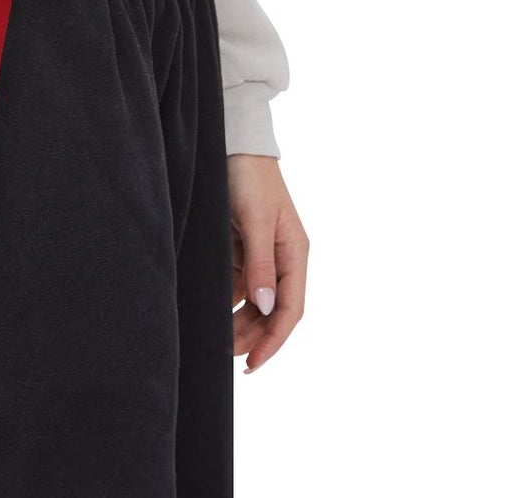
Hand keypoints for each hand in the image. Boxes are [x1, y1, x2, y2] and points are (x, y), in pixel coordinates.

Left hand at [229, 153, 307, 371]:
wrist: (232, 142)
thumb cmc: (250, 176)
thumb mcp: (257, 220)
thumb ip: (261, 263)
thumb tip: (266, 308)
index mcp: (294, 253)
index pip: (290, 308)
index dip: (274, 339)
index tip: (253, 363)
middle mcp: (281, 257)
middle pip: (271, 309)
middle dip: (252, 334)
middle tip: (226, 354)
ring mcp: (260, 252)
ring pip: (252, 299)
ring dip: (238, 320)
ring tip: (216, 338)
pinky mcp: (241, 245)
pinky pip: (236, 281)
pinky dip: (226, 298)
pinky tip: (210, 308)